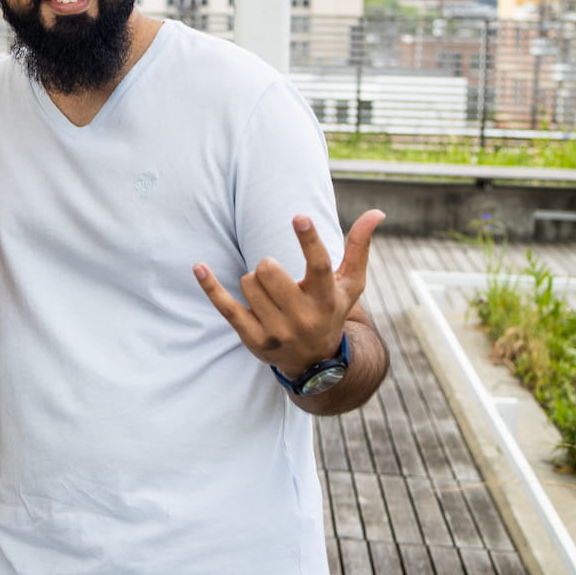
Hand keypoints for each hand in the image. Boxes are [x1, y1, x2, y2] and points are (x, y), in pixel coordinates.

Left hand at [194, 209, 382, 377]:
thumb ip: (359, 247)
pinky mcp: (253, 337)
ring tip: (269, 297)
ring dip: (254, 282)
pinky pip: (225, 306)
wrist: (316, 362)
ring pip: (248, 282)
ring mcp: (277, 329)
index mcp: (327, 298)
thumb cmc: (331, 311)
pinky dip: (210, 286)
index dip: (309, 241)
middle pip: (268, 269)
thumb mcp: (351, 285)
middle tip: (277, 278)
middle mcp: (303, 316)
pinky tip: (198, 267)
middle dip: (267, 266)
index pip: (319, 266)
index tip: (298, 217)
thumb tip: (376, 212)